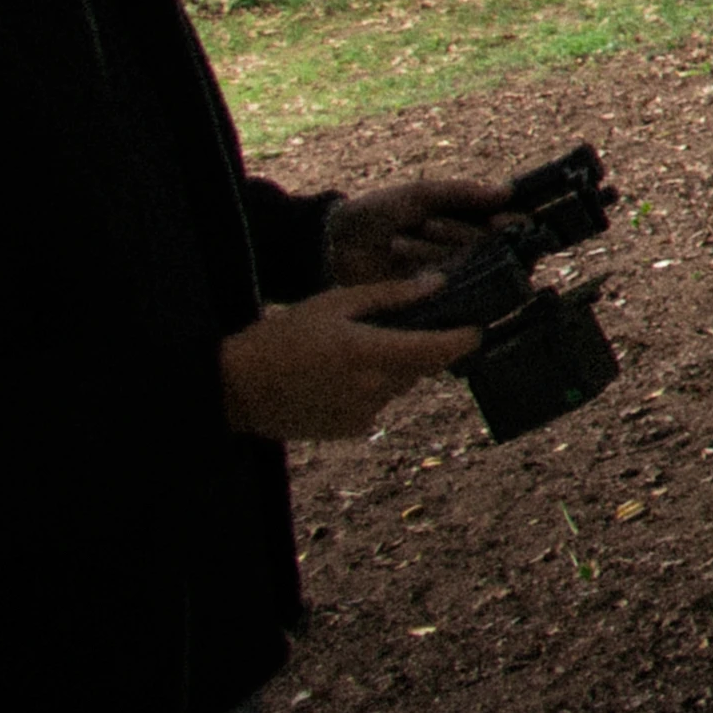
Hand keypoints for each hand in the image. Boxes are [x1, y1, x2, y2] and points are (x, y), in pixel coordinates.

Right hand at [222, 282, 479, 443]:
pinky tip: (338, 376)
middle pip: (423, 366)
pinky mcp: (352, 429)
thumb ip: (390, 295)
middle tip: (401, 327)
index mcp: (372, 353)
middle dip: (421, 347)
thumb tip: (437, 283)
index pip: (440, 350)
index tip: (477, 327)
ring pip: (401, 384)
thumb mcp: (334, 303)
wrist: (235, 388)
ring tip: (354, 350)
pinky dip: (371, 387)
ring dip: (393, 367)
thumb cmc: (282, 336)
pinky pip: (378, 403)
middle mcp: (375, 388)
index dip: (466, 339)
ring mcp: (364, 413)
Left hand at [327, 175, 514, 282]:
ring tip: (399, 243)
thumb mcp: (420, 194)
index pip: (512, 225)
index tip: (501, 221)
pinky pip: (448, 290)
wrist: (335, 244)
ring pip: (469, 267)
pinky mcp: (432, 298)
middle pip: (492, 248)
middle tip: (427, 226)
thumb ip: (462, 192)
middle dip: (460, 235)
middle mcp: (468, 250)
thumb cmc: (379, 213)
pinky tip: (403, 260)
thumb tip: (507, 192)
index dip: (512, 224)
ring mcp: (451, 276)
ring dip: (435, 251)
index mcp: (470, 221)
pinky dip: (426, 274)